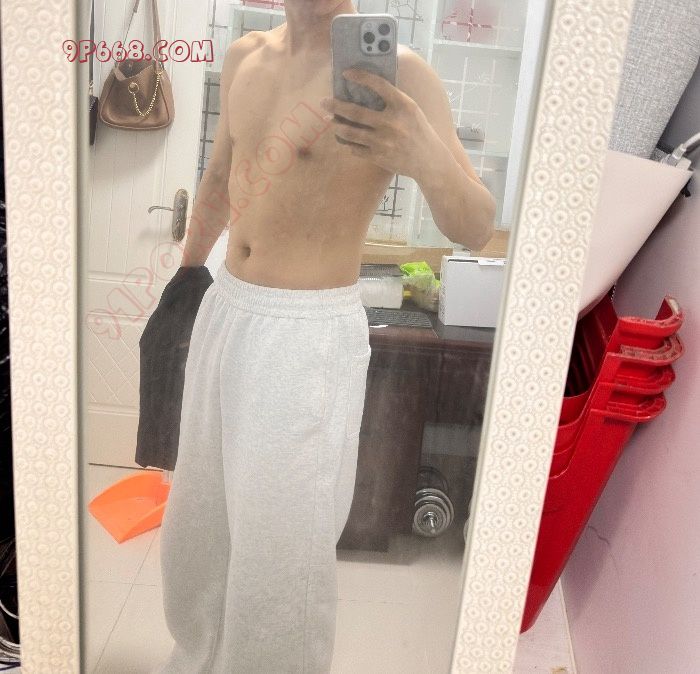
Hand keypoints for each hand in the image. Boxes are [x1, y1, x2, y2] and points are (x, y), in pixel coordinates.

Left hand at [320, 68, 437, 179]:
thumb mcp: (411, 110)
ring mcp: (383, 142)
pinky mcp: (378, 157)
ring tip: (330, 121)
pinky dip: (348, 143)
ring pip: (351, 133)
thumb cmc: (419, 131)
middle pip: (355, 112)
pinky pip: (355, 149)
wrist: (429, 161)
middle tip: (324, 102)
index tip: (345, 73)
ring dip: (337, 126)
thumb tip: (367, 88)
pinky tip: (345, 139)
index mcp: (403, 106)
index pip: (378, 85)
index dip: (360, 77)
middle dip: (335, 106)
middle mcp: (391, 123)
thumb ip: (393, 100)